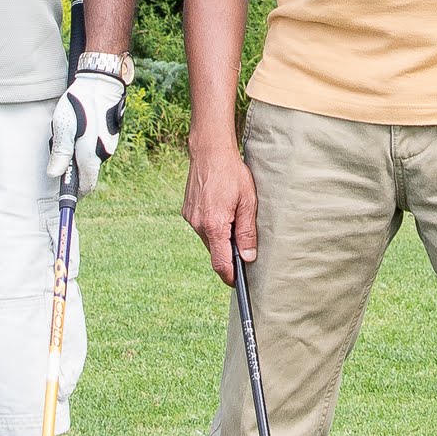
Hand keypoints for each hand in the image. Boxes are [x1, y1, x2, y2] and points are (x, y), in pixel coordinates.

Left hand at [47, 68, 125, 192]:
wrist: (102, 81)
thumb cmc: (80, 103)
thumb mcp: (64, 127)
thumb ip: (60, 152)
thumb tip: (54, 174)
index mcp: (91, 154)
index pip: (86, 184)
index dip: (76, 194)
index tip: (66, 198)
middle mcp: (103, 152)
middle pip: (87, 171)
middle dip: (73, 171)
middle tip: (58, 158)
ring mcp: (108, 142)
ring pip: (90, 157)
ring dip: (78, 155)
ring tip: (66, 135)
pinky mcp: (109, 133)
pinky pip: (95, 146)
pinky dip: (84, 144)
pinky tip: (77, 127)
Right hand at [182, 136, 257, 284]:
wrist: (209, 152)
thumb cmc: (232, 174)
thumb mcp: (248, 203)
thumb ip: (247, 232)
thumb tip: (248, 257)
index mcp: (215, 225)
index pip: (220, 262)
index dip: (229, 276)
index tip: (237, 283)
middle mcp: (198, 224)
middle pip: (214, 252)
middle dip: (228, 253)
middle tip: (245, 245)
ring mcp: (191, 218)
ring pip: (208, 240)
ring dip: (221, 238)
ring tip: (234, 219)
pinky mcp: (188, 211)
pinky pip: (202, 228)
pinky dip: (213, 227)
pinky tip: (222, 211)